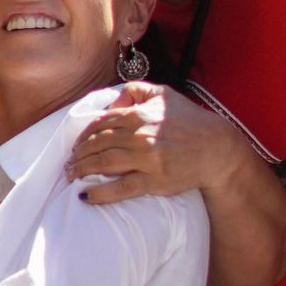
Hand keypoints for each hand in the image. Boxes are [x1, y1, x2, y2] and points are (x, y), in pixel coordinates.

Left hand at [67, 82, 246, 203]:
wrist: (216, 148)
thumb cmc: (190, 121)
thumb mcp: (164, 94)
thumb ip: (136, 90)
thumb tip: (114, 100)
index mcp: (139, 115)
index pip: (101, 123)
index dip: (83, 135)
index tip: (76, 145)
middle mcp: (139, 135)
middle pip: (98, 144)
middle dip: (78, 154)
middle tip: (68, 163)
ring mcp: (146, 159)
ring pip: (104, 163)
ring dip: (82, 170)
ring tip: (71, 176)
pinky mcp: (154, 181)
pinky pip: (122, 188)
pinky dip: (101, 193)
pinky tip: (86, 195)